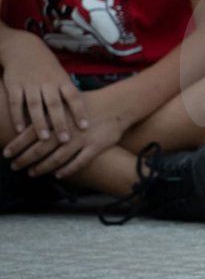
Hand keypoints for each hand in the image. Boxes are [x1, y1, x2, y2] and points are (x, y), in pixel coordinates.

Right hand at [0, 30, 86, 150]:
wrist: (23, 47)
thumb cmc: (48, 67)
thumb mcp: (61, 76)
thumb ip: (68, 93)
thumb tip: (85, 113)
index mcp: (62, 80)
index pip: (74, 97)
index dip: (79, 111)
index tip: (85, 127)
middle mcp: (47, 82)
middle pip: (55, 104)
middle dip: (60, 122)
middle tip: (66, 140)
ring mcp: (30, 84)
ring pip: (35, 105)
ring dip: (40, 122)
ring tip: (44, 139)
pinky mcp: (13, 85)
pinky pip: (15, 102)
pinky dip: (17, 116)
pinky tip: (19, 130)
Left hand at [8, 86, 128, 178]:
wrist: (118, 104)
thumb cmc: (90, 103)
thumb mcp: (66, 103)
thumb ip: (49, 115)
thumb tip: (29, 124)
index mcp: (58, 117)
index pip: (31, 133)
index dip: (17, 145)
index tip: (6, 154)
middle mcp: (67, 129)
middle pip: (40, 148)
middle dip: (25, 159)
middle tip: (15, 167)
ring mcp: (81, 140)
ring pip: (57, 158)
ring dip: (42, 168)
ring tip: (32, 173)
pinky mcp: (96, 147)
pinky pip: (79, 162)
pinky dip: (67, 170)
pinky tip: (58, 175)